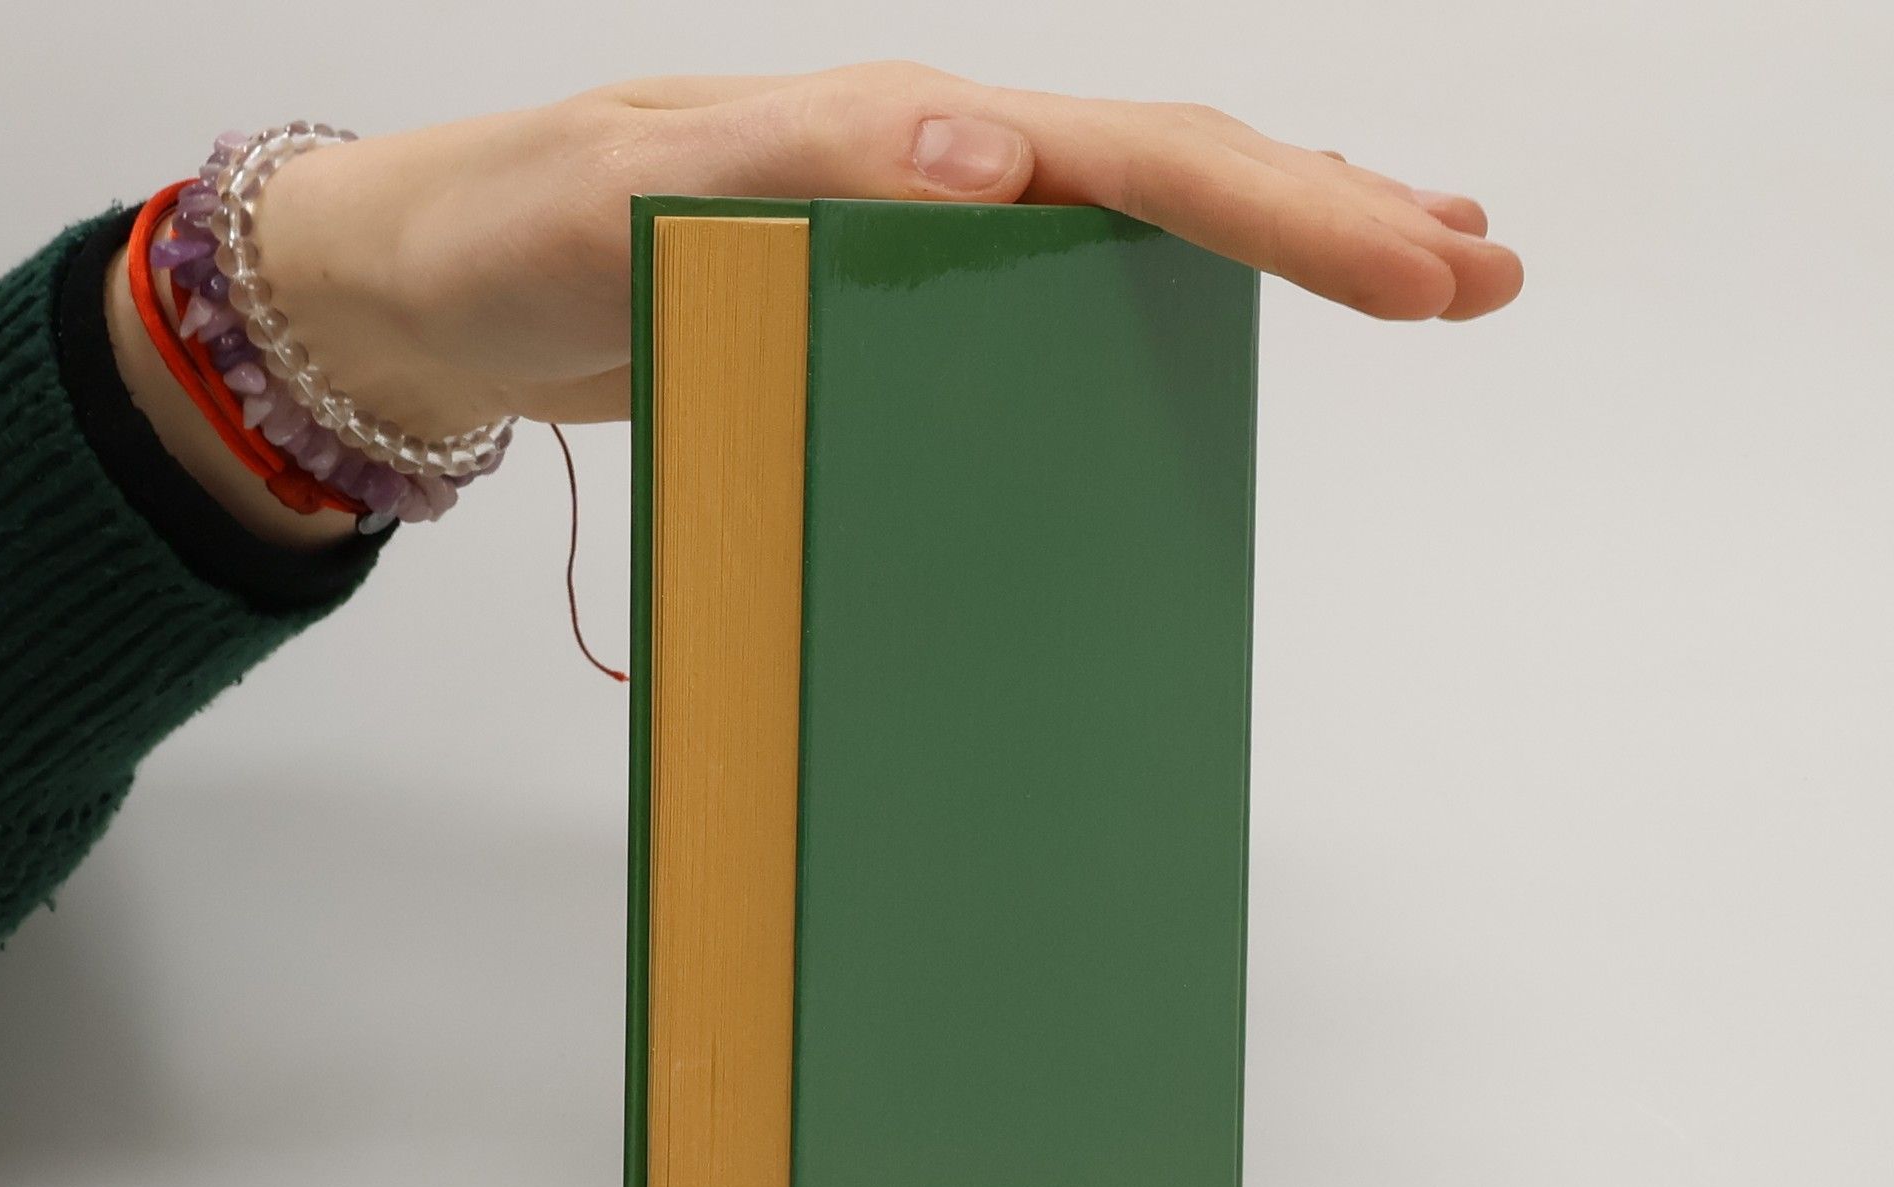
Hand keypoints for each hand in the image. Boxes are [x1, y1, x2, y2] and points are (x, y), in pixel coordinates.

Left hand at [254, 63, 1523, 444]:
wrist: (431, 296)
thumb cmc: (509, 234)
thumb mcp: (631, 192)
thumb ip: (804, 166)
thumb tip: (1000, 152)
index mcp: (900, 130)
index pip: (1136, 157)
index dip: (1286, 211)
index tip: (1417, 269)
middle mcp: (930, 165)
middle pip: (1172, 173)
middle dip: (1335, 218)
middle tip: (1480, 273)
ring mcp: (919, 233)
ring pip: (1134, 229)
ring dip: (1276, 245)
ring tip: (1414, 270)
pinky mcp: (888, 302)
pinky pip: (1052, 297)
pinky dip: (1152, 308)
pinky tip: (1203, 333)